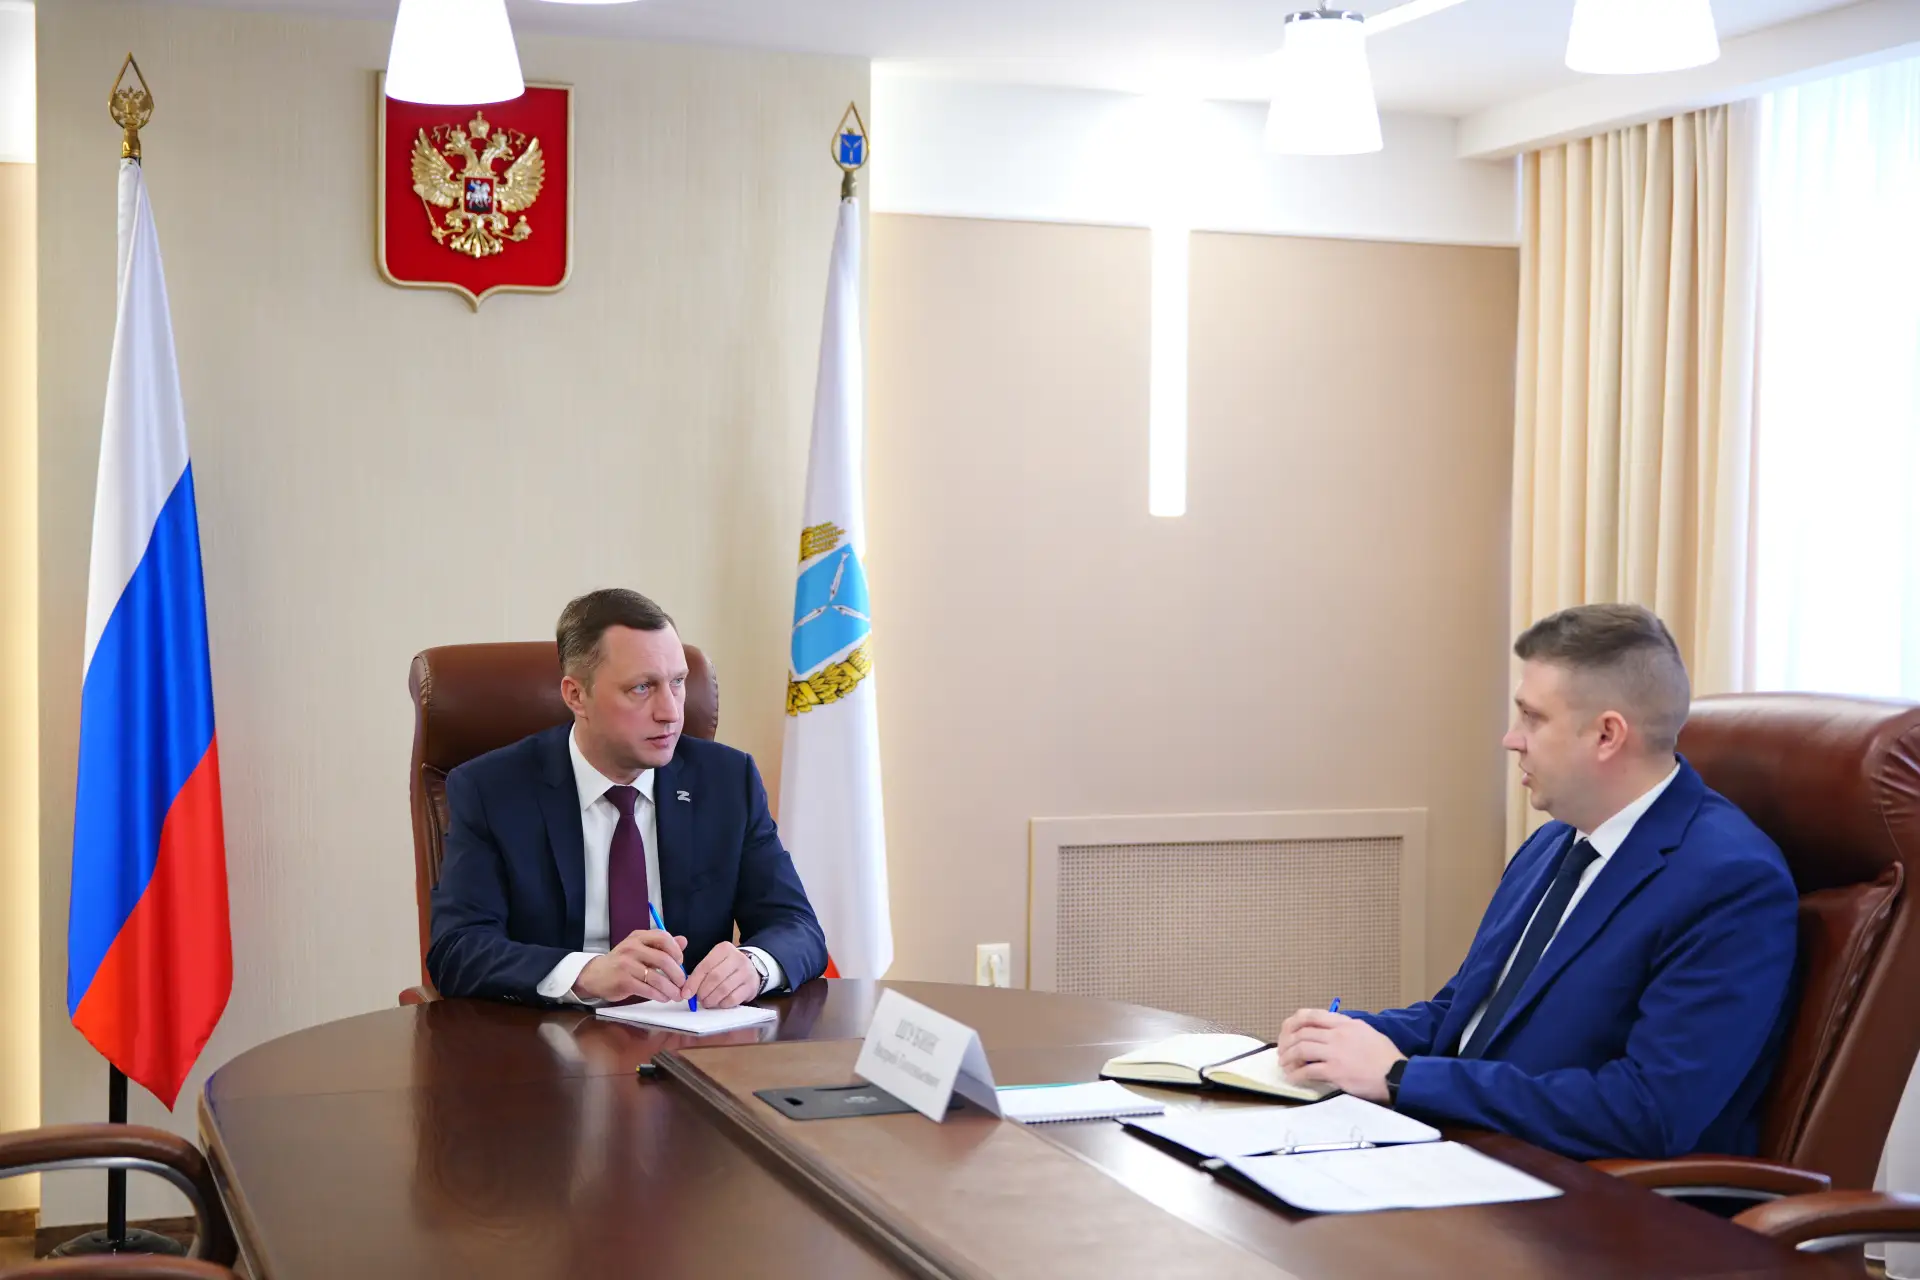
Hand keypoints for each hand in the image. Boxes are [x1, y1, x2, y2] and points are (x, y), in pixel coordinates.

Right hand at [572, 929, 687, 1003]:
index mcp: (639, 937)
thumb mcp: (640, 948)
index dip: (676, 950)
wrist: (595, 975)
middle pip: (663, 959)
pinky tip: (663, 998)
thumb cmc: (622, 962)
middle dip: (677, 974)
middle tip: (683, 983)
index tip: (681, 962)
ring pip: (656, 977)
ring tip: (676, 995)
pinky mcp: (623, 981)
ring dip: (670, 989)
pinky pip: (647, 989)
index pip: (663, 937)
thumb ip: (661, 946)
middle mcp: (632, 947)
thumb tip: (683, 941)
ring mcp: (626, 964)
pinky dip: (658, 995)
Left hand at [679, 942, 761, 1009]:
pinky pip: (733, 999)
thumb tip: (686, 992)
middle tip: (698, 999)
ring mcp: (746, 972)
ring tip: (707, 1002)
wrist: (751, 969)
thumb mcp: (714, 962)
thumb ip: (700, 973)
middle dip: (703, 992)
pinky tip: (719, 1003)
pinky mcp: (751, 986)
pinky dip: (722, 1004)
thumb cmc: (726, 967)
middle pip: (714, 978)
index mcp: (724, 949)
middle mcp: (737, 958)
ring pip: (724, 989)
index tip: (686, 994)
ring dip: (711, 999)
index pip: (705, 966)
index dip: (693, 982)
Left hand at [1276, 1008, 1404, 1103]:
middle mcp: (1338, 1034)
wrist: (1398, 1075)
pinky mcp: (1335, 1071)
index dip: (1294, 1022)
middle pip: (1302, 1032)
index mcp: (1345, 1023)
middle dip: (1287, 1042)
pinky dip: (1297, 1074)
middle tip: (1282, 1051)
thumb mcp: (1367, 1032)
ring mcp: (1335, 1052)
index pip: (1312, 1015)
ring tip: (1284, 1064)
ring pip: (1301, 1049)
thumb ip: (1347, 1029)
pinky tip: (1293, 1078)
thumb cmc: (1386, 1056)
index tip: (1288, 1031)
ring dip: (1288, 1057)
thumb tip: (1331, 1031)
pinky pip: (1308, 1071)